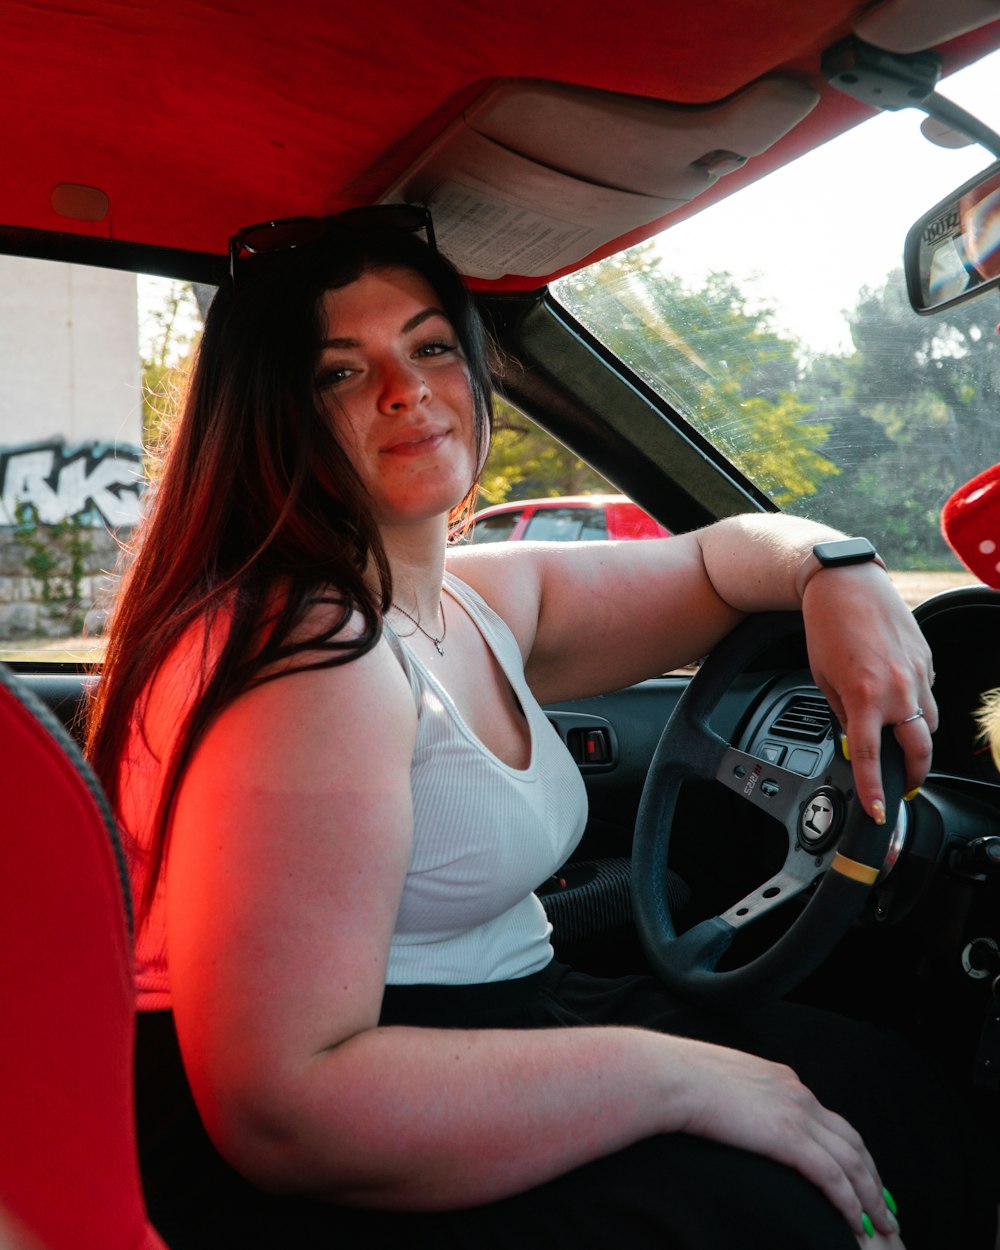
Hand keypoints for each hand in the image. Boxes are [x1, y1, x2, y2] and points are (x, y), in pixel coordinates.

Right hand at [673, 1039, 900, 1241]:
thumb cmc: (682, 1080)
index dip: (849, 1149)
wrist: (672, 1077)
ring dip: (871, 1195)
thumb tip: (738, 1115)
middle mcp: (799, 1094)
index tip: (859, 1173)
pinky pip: (833, 1177)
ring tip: (883, 1222)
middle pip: (852, 1140)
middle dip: (871, 1175)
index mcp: (784, 1080)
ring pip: (852, 1161)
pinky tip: (857, 1222)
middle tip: (884, 1204)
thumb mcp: (724, 1082)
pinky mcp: (789, 1138)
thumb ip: (744, 1098)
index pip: (829, 1120)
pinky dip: (851, 1202)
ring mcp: (797, 1114)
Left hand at [800, 565, 935, 820]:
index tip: (879, 811)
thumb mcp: (823, 679)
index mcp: (863, 695)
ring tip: (897, 740)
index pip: (871, 756)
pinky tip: (897, 697)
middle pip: (920, 749)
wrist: (846, 584)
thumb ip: (844, 714)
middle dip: (913, 775)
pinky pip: (927, 695)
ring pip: (928, 723)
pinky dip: (915, 705)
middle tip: (902, 785)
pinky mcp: (926, 660)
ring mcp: (916, 673)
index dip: (875, 789)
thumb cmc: (827, 627)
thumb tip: (858, 740)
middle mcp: (896, 687)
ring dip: (916, 738)